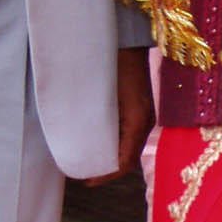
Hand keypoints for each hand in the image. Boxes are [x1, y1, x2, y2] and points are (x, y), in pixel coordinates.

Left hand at [83, 46, 153, 184]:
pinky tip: (103, 143)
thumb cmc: (111, 64)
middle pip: (130, 157)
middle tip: (86, 176)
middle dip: (109, 170)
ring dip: (114, 157)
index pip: (125, 160)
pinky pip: (131, 133)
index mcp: (137, 121)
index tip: (87, 181)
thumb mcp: (100, 95)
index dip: (107, 175)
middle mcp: (145, 121)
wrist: (126, 39)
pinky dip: (117, 144)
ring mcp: (145, 113)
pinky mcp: (141, 106)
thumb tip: (75, 142)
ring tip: (93, 162)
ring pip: (131, 146)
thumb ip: (93, 120)